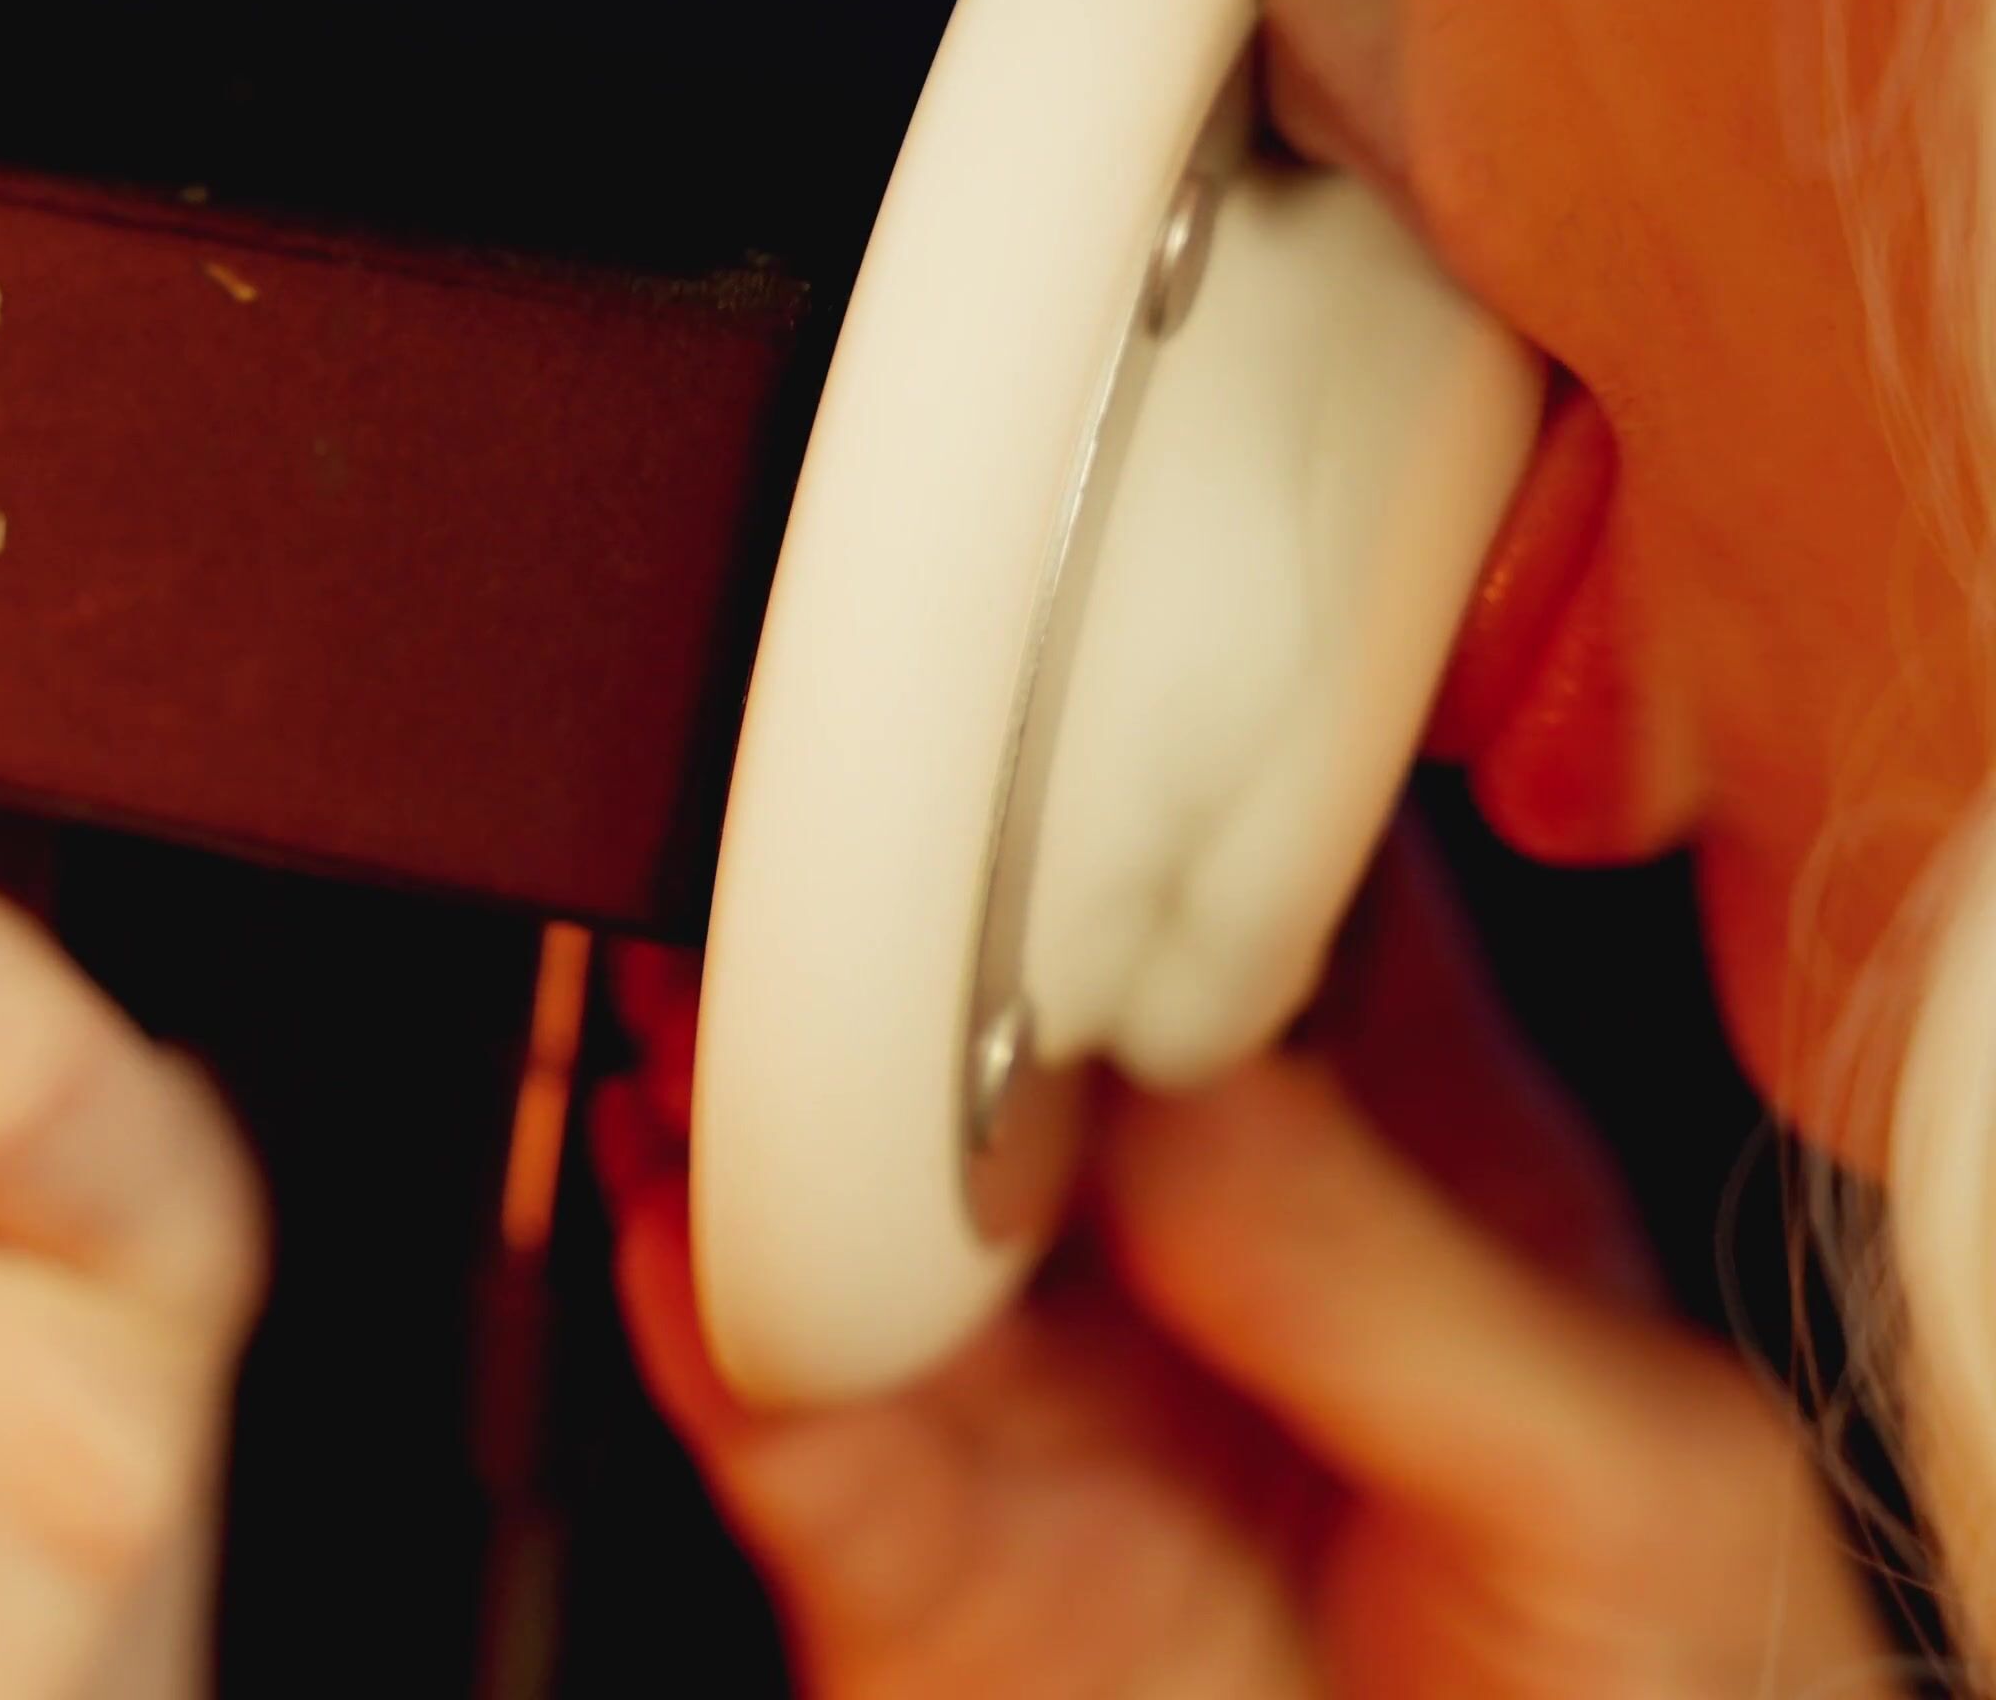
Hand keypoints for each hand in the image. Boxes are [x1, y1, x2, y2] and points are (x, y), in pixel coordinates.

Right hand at [597, 837, 1908, 1697]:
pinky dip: (692, 1301)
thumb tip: (1182, 1095)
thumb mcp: (1625, 1474)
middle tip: (808, 856)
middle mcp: (1158, 1253)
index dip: (1126, 818)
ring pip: (826, 1186)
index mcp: (1371, 1164)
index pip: (1223, 925)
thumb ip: (1402, 1274)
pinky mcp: (894, 1542)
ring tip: (696, 1004)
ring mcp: (1016, 1392)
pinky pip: (755, 1397)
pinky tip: (678, 1214)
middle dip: (871, 929)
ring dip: (735, 1084)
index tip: (1045, 761)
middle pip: (973, 1027)